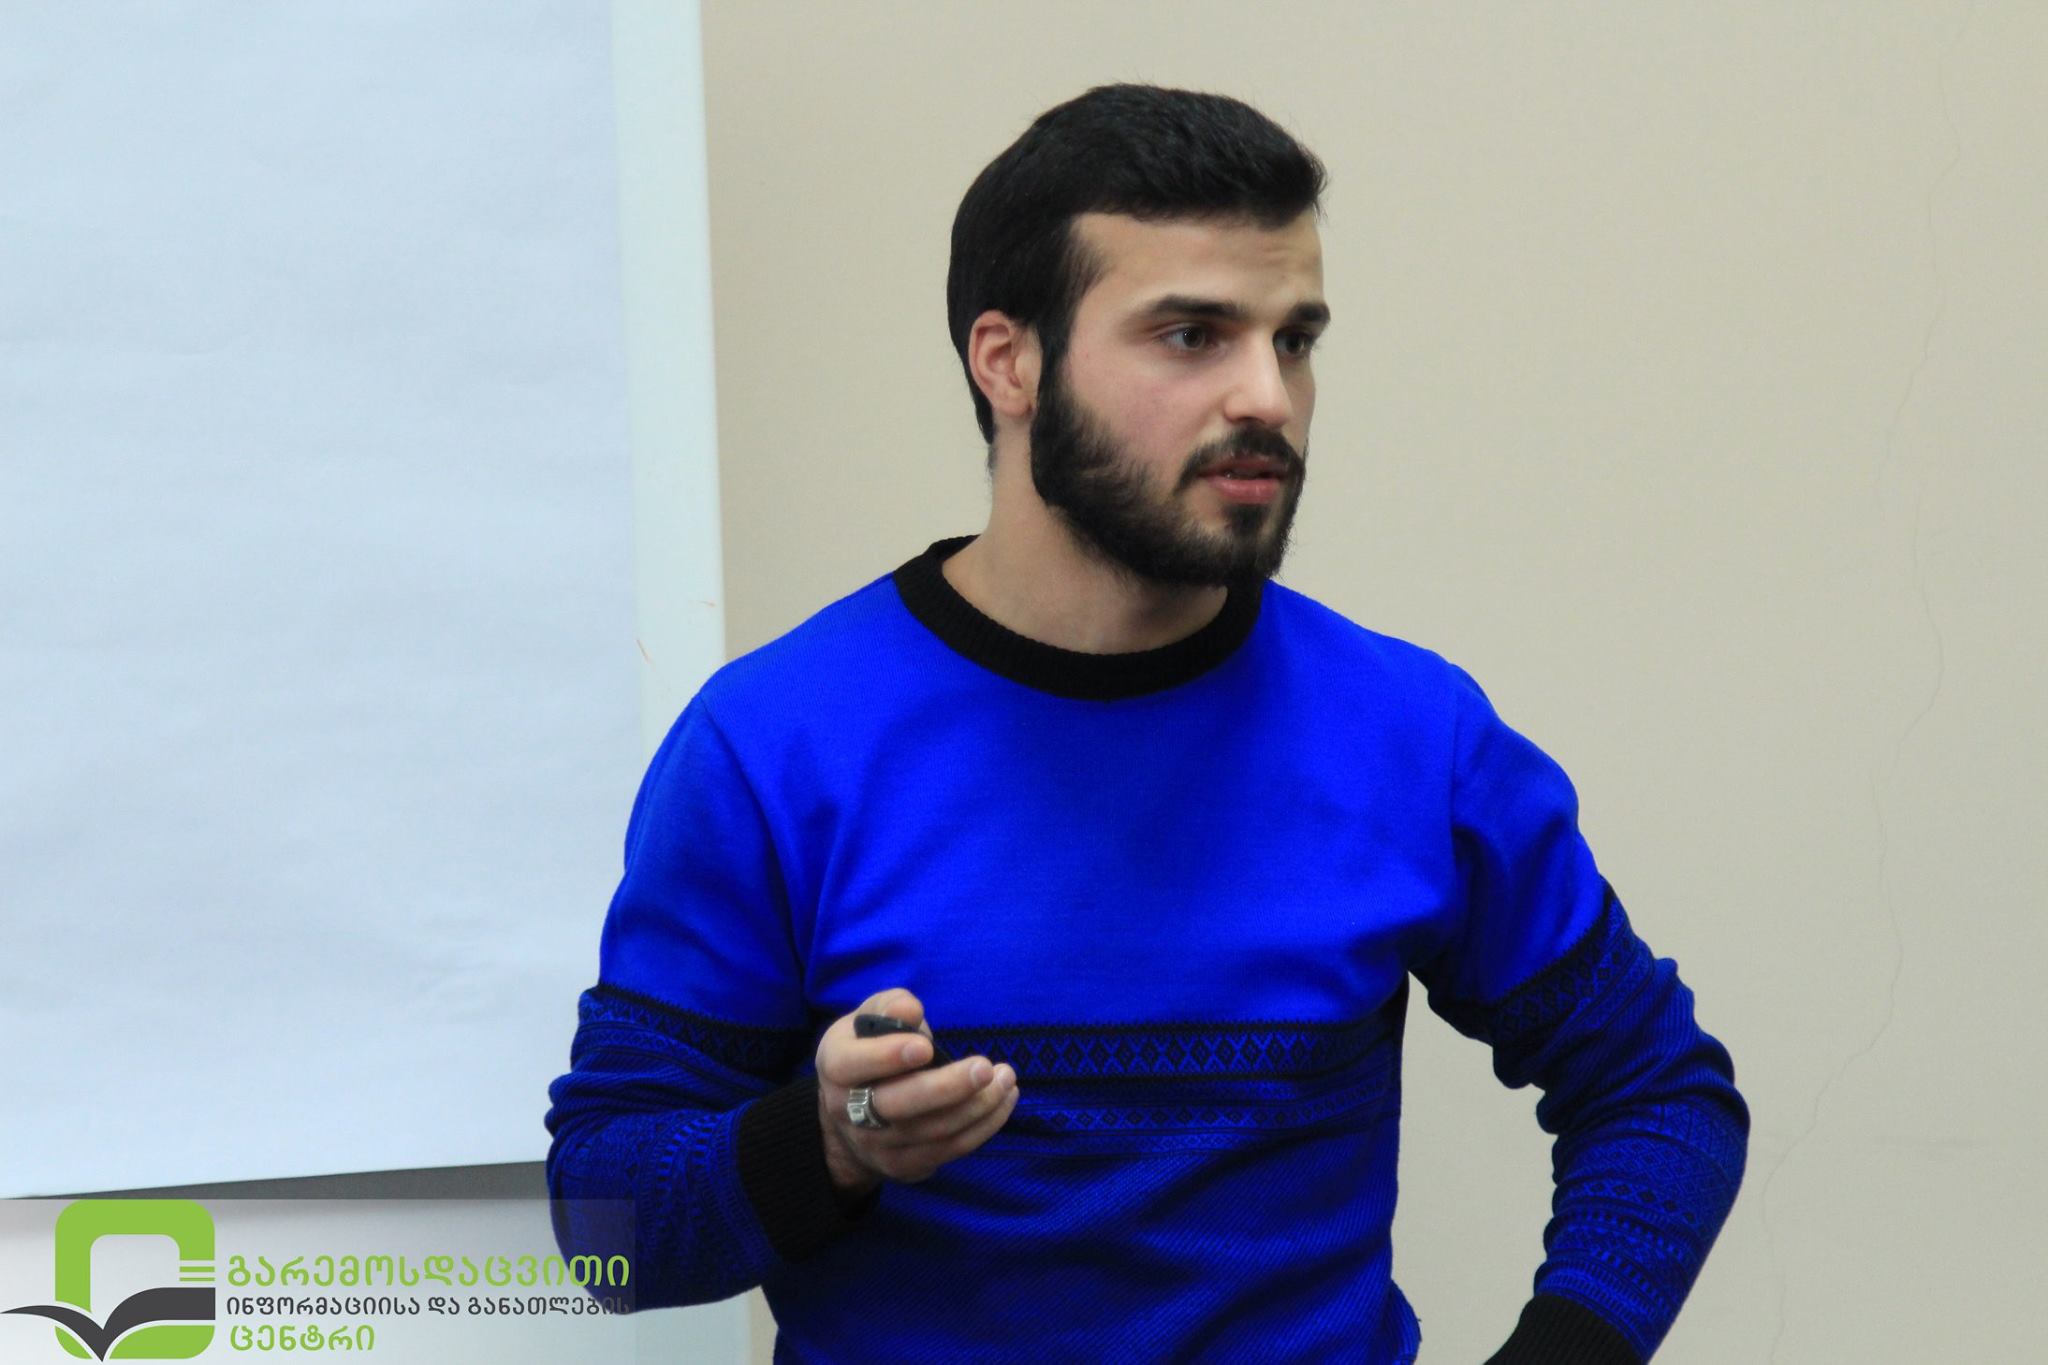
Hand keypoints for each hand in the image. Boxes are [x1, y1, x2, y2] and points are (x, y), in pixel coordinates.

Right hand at [815, 988, 1018, 1197]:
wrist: (851, 1118)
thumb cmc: (869, 1052)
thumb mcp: (869, 1020)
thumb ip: (890, 1008)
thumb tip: (910, 1010)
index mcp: (835, 1067)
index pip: (852, 1065)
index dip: (886, 1057)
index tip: (925, 1047)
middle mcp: (849, 1112)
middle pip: (898, 1105)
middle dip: (945, 1088)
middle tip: (985, 1067)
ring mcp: (877, 1145)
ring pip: (932, 1130)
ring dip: (977, 1106)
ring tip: (1007, 1077)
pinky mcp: (906, 1166)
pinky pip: (950, 1149)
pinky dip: (983, 1125)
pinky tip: (1004, 1099)